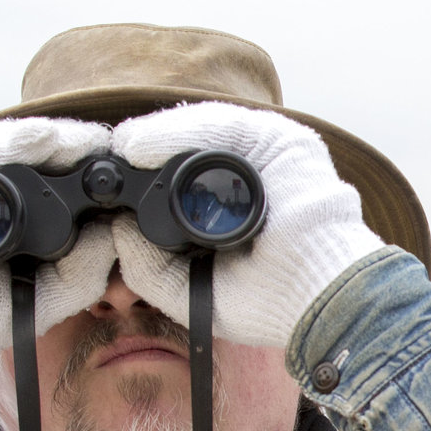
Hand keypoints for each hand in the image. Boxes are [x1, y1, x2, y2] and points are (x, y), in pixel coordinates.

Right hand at [0, 117, 119, 386]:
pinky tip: (45, 138)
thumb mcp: (30, 301)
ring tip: (92, 140)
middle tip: (121, 151)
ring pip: (7, 145)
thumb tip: (115, 241)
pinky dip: (7, 142)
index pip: (53, 184)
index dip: (89, 177)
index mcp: (6, 215)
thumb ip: (75, 278)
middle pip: (34, 157)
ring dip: (53, 139)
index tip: (130, 177)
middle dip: (78, 151)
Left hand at [108, 103, 383, 348]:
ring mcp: (270, 155)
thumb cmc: (273, 303)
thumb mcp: (195, 292)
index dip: (145, 178)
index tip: (108, 187)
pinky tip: (143, 145)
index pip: (183, 180)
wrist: (322, 299)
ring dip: (157, 138)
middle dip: (147, 155)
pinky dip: (179, 132)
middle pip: (190, 151)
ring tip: (123, 149)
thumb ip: (152, 270)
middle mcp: (255, 176)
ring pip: (203, 132)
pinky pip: (222, 127)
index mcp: (237, 210)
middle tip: (108, 162)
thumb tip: (117, 232)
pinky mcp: (281, 140)